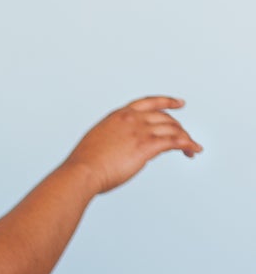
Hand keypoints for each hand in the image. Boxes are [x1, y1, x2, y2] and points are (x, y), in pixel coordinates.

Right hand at [61, 95, 201, 198]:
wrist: (82, 172)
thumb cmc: (84, 164)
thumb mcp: (98, 142)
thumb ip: (114, 139)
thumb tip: (123, 148)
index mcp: (118, 116)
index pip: (148, 102)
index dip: (166, 101)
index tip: (179, 103)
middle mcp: (132, 119)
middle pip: (165, 117)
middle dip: (178, 128)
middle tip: (185, 139)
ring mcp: (140, 131)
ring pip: (173, 129)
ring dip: (186, 138)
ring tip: (191, 149)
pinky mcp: (146, 146)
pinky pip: (174, 141)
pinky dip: (188, 145)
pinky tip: (193, 150)